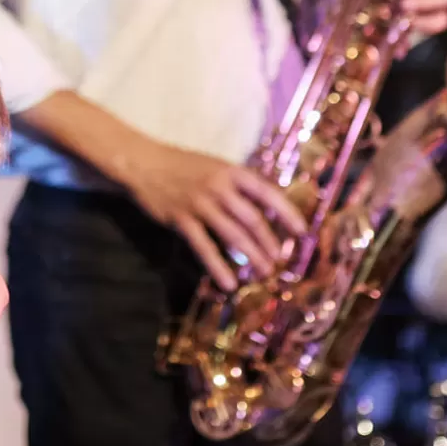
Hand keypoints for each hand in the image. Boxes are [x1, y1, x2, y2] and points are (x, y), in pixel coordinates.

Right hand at [118, 140, 305, 289]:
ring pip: (232, 234)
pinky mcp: (181, 218)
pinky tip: (229, 282)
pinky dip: (218, 266)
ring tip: (264, 272)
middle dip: (269, 242)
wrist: (145, 163)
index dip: (287, 213)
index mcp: (232, 172)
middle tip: (279, 261)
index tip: (302, 231)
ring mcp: (200, 203)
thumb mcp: (216, 166)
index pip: (267, 193)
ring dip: (251, 255)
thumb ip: (239, 184)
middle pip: (252, 219)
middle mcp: (219, 187)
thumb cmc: (184, 165)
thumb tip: (267, 205)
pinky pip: (204, 246)